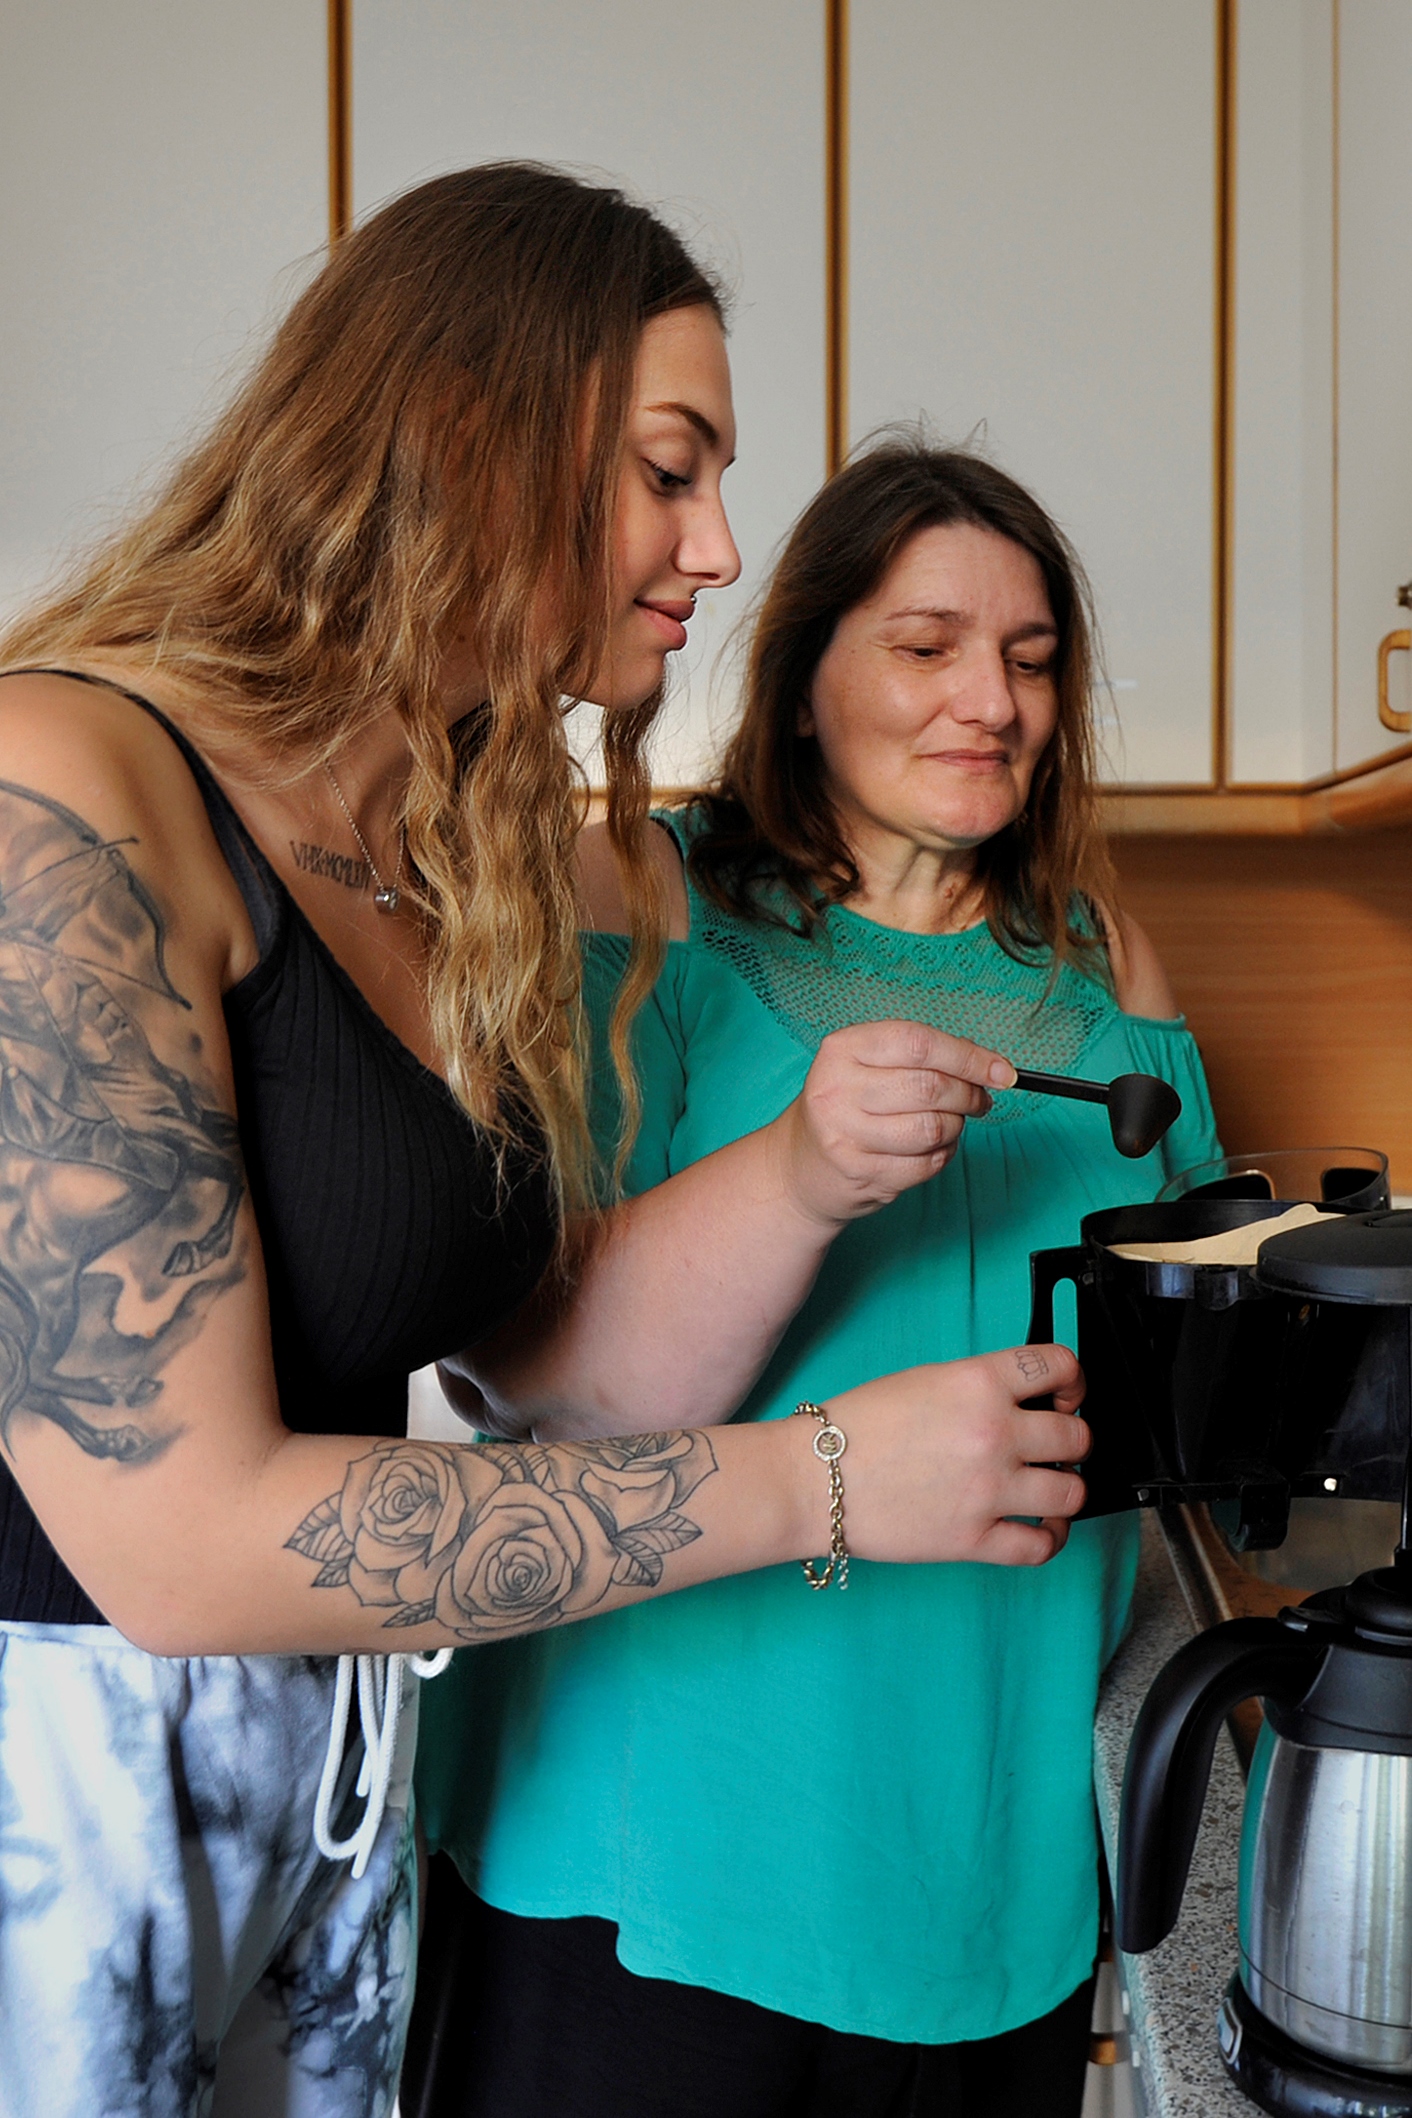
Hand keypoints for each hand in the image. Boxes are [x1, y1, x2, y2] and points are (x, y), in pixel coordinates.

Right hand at [771, 1020, 1017, 1226]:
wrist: (799, 1165)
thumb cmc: (848, 1105)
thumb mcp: (869, 1065)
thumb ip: (923, 1057)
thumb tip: (987, 1065)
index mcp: (842, 1048)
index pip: (919, 1043)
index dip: (969, 1057)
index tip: (1002, 1072)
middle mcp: (837, 1089)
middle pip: (930, 1087)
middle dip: (969, 1095)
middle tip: (980, 1101)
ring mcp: (844, 1134)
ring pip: (932, 1129)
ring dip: (956, 1128)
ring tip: (949, 1125)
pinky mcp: (859, 1174)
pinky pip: (926, 1165)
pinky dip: (942, 1156)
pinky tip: (930, 1150)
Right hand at [809, 1345, 1089, 1567]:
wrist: (813, 1478)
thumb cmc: (857, 1426)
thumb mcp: (925, 1379)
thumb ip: (981, 1386)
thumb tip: (1025, 1400)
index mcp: (979, 1384)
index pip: (1059, 1366)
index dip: (1074, 1380)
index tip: (1068, 1393)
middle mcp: (993, 1434)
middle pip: (1077, 1435)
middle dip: (1072, 1439)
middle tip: (1055, 1445)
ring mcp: (988, 1490)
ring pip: (1072, 1492)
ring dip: (1066, 1488)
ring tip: (1048, 1487)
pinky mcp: (974, 1540)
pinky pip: (1041, 1547)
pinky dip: (1050, 1538)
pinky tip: (1040, 1527)